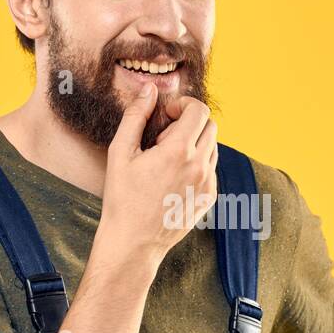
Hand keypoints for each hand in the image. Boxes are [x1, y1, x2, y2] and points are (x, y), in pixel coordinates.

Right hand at [99, 81, 218, 268]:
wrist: (134, 241)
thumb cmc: (122, 198)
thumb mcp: (121, 152)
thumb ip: (136, 116)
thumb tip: (149, 90)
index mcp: (178, 151)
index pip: (199, 111)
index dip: (182, 105)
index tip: (166, 114)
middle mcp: (199, 166)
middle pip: (210, 126)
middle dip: (189, 122)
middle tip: (164, 136)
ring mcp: (207, 184)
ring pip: (212, 147)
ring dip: (194, 143)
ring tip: (167, 159)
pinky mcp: (208, 198)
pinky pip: (211, 169)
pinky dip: (197, 164)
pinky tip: (173, 176)